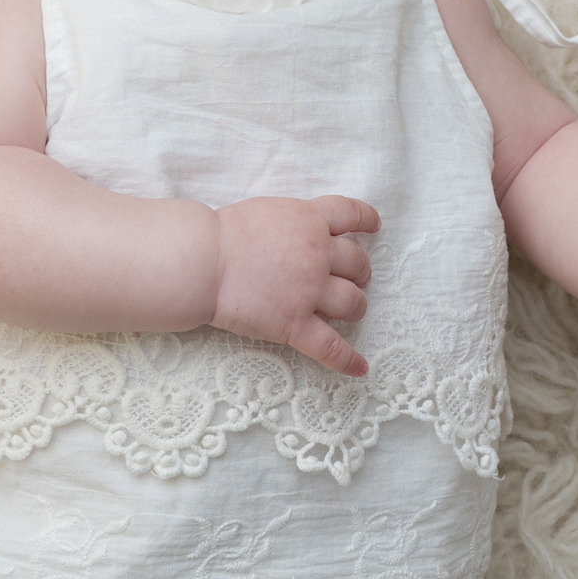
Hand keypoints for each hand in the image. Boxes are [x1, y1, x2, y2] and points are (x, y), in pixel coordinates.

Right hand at [208, 195, 380, 375]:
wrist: (203, 261)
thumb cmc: (224, 233)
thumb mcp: (269, 210)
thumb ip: (295, 220)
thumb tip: (305, 231)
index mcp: (310, 220)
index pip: (352, 214)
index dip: (368, 219)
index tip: (374, 226)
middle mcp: (318, 254)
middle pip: (358, 263)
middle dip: (360, 271)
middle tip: (353, 278)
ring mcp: (309, 291)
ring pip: (354, 303)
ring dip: (357, 307)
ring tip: (351, 311)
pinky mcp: (295, 324)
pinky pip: (331, 348)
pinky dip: (348, 360)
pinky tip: (360, 368)